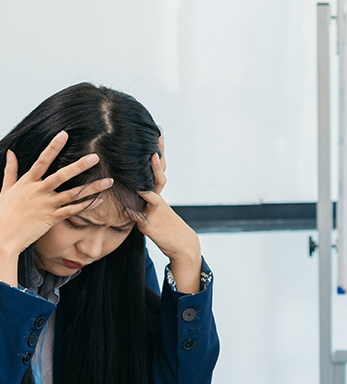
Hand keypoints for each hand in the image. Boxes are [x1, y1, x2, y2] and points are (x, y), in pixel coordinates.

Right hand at [0, 131, 111, 259]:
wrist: (2, 236)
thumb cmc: (3, 213)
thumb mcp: (5, 189)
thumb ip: (10, 171)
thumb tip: (11, 152)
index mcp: (27, 182)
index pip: (42, 161)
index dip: (53, 147)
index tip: (64, 134)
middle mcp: (38, 191)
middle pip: (61, 175)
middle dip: (79, 166)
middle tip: (96, 157)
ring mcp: (46, 205)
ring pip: (73, 194)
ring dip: (92, 187)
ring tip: (109, 181)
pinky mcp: (52, 218)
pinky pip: (73, 211)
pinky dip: (86, 206)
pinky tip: (100, 200)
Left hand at [132, 137, 201, 293]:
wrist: (181, 245)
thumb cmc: (166, 230)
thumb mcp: (153, 214)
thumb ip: (140, 206)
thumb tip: (126, 202)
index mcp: (157, 195)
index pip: (159, 171)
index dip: (160, 154)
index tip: (159, 136)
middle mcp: (157, 198)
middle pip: (159, 174)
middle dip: (158, 157)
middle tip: (156, 141)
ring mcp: (155, 209)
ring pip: (153, 189)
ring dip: (153, 173)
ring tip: (151, 159)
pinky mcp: (150, 222)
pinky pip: (142, 213)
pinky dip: (136, 208)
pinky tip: (131, 202)